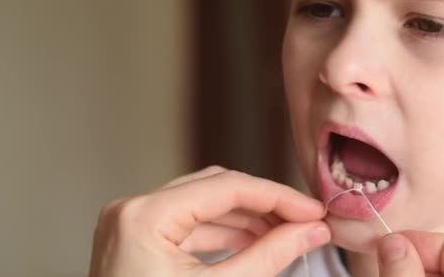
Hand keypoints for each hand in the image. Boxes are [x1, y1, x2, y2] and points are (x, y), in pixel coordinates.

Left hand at [89, 166, 330, 276]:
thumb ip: (269, 256)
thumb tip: (311, 231)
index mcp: (144, 217)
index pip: (226, 187)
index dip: (278, 197)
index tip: (313, 210)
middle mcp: (131, 210)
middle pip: (215, 188)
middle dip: (264, 204)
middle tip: (304, 220)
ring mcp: (130, 224)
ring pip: (203, 203)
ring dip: (246, 217)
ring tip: (285, 233)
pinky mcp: (136, 239)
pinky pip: (187, 224)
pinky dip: (222, 232)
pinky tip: (254, 241)